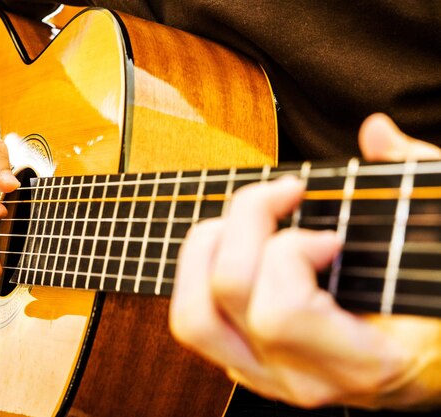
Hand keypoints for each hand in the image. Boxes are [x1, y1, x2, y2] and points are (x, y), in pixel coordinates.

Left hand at [169, 113, 440, 408]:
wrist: (429, 366)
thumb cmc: (436, 302)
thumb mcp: (438, 237)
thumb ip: (414, 181)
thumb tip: (374, 133)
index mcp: (360, 362)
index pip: (280, 313)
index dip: (293, 253)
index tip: (332, 235)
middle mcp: (300, 377)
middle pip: (227, 294)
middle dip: (247, 221)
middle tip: (285, 196)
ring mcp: (267, 375)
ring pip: (193, 316)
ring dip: (206, 248)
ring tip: (248, 220)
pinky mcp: (246, 362)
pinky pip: (195, 318)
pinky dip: (200, 268)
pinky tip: (238, 243)